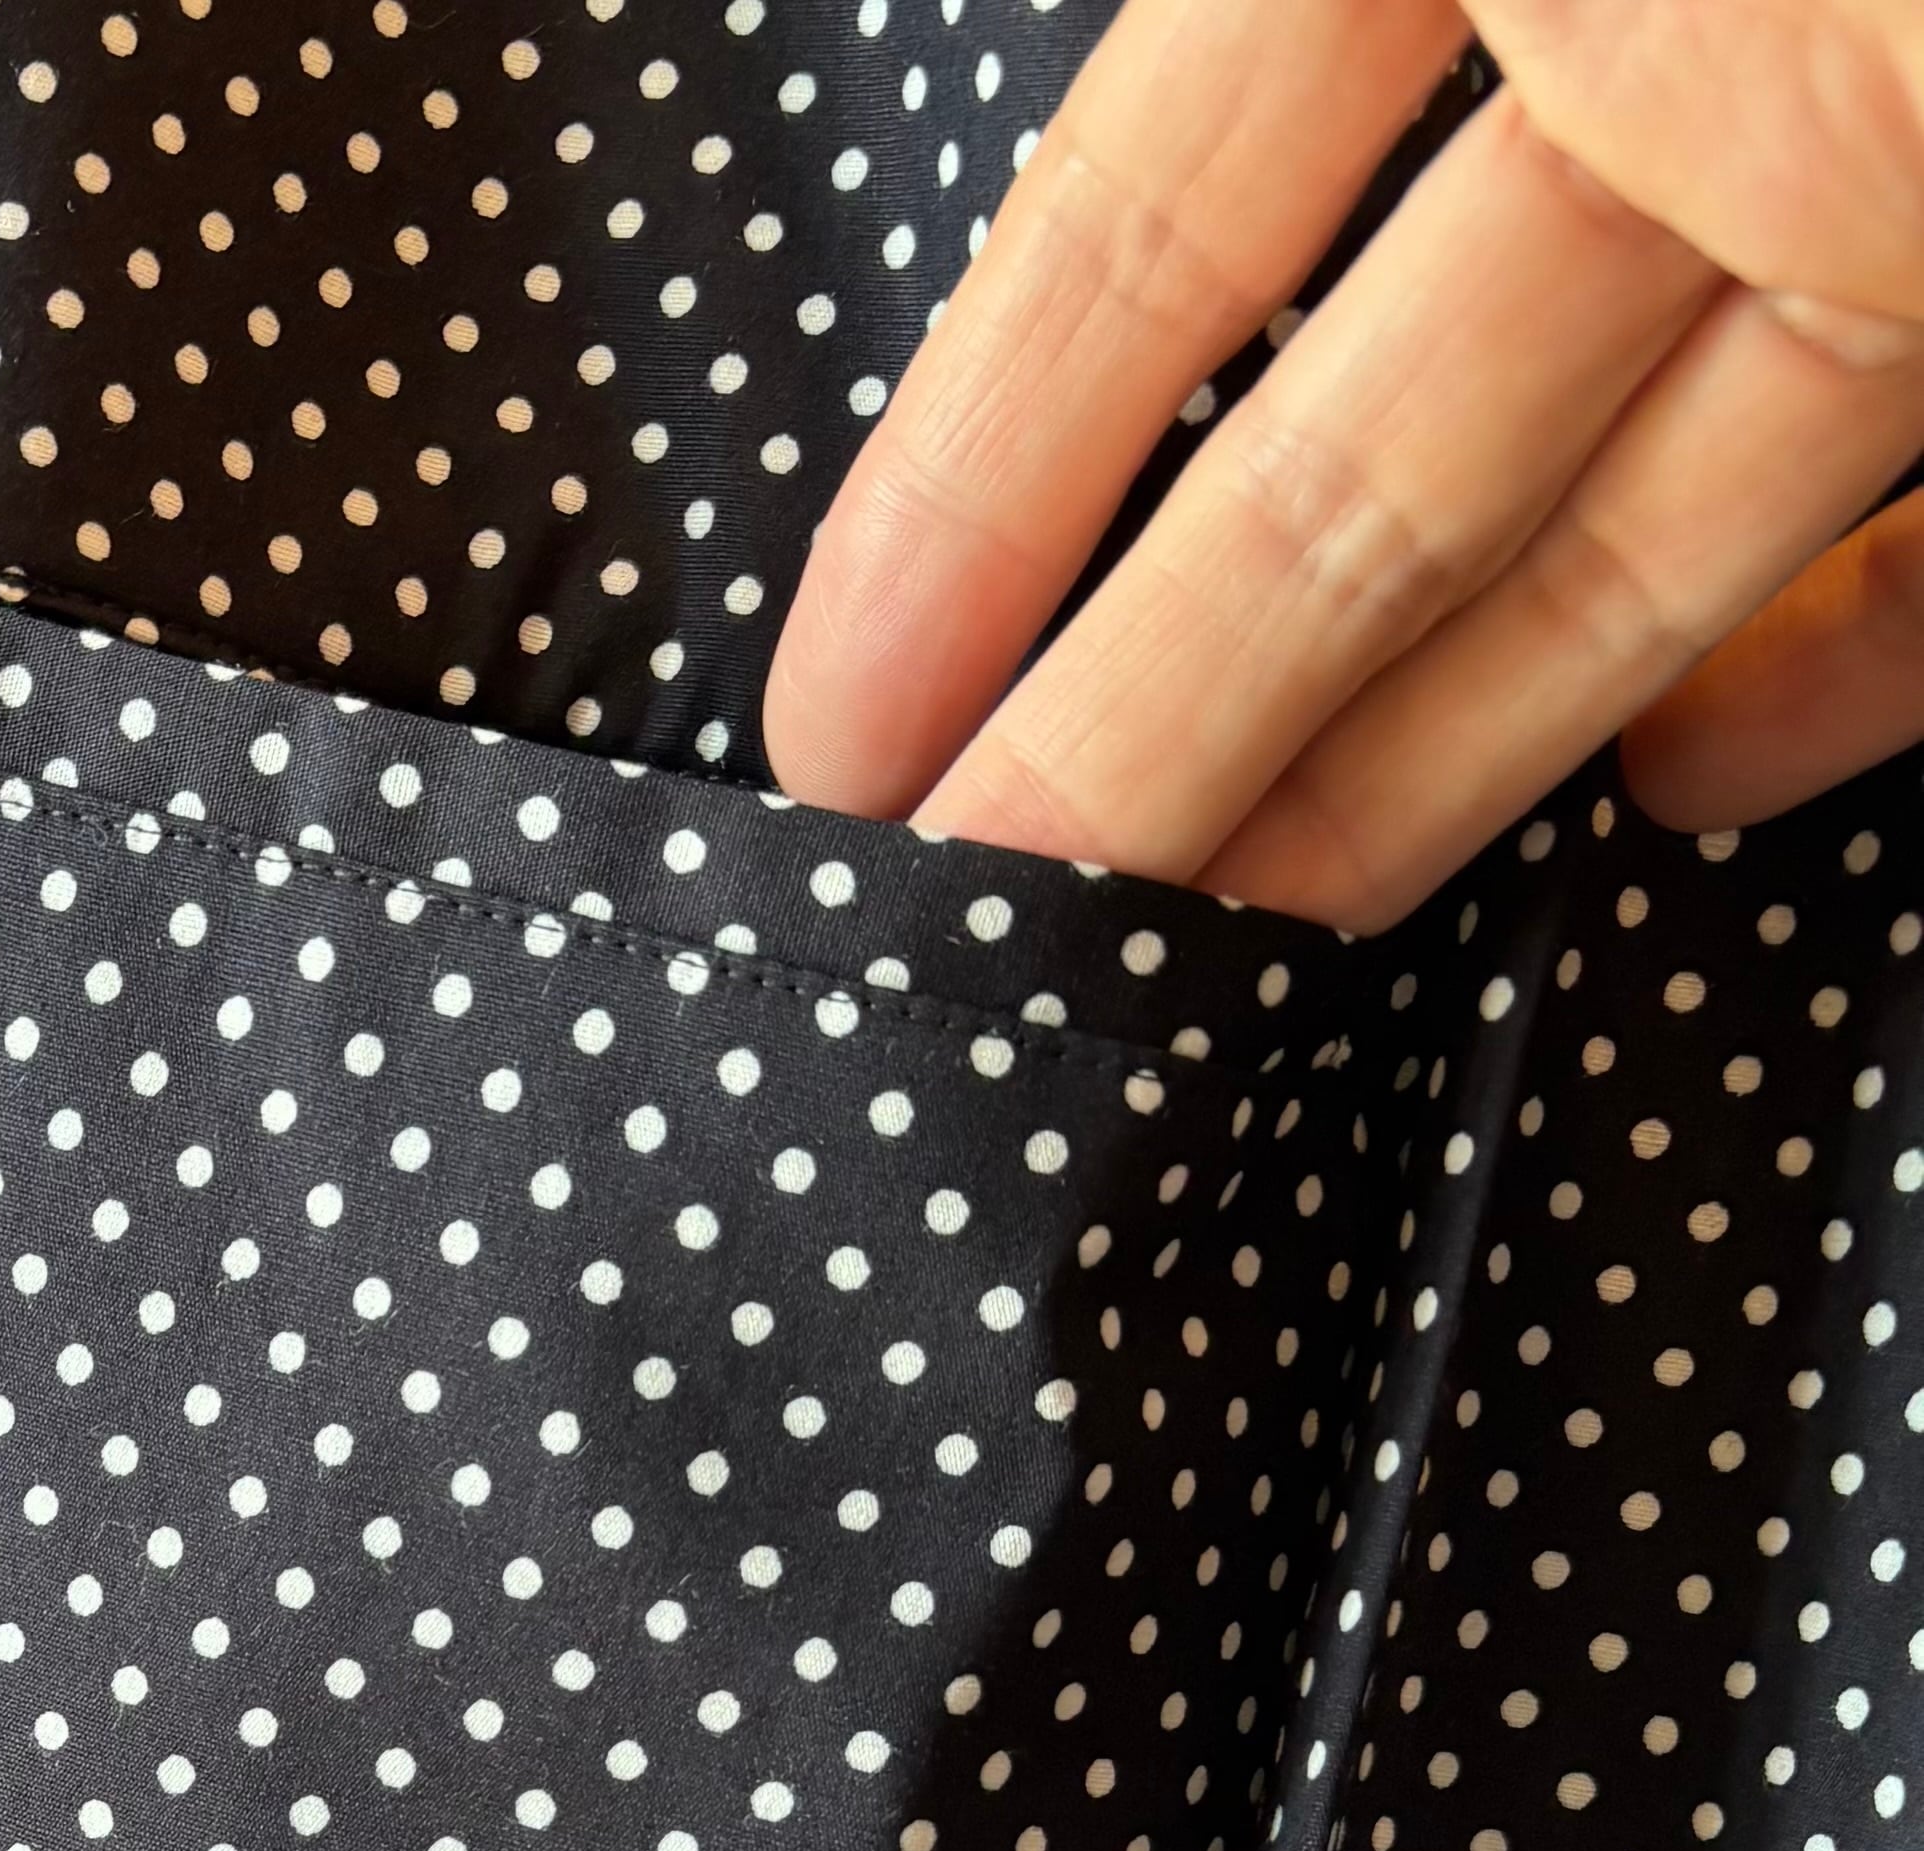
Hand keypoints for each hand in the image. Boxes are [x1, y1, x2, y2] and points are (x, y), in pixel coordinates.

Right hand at [760, 0, 1923, 926]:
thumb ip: (1257, 64)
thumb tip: (1104, 188)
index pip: (1165, 196)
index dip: (980, 463)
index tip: (840, 725)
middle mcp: (1683, 37)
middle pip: (1365, 432)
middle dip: (1148, 709)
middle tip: (985, 929)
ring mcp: (1892, 168)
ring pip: (1615, 519)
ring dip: (1407, 760)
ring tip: (1212, 951)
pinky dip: (1841, 672)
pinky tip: (1686, 796)